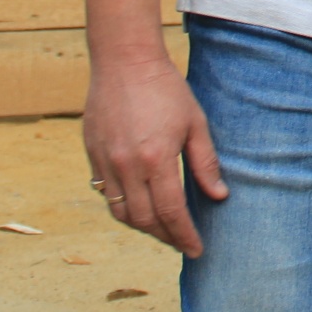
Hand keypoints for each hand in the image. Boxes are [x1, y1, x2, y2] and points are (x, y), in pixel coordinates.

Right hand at [81, 49, 227, 256]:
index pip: (171, 212)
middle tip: (182, 243)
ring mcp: (105, 162)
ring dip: (143, 227)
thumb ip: (205, 162)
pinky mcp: (92, 156)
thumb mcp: (195, 123)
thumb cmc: (166, 89)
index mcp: (156, 159)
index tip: (197, 249)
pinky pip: (105, 195)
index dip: (184, 235)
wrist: (124, 62)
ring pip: (121, 213)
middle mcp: (126, 167)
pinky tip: (140, 207)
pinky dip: (123, 209)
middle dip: (165, 237)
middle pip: (144, 220)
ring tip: (164, 230)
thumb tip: (218, 196)